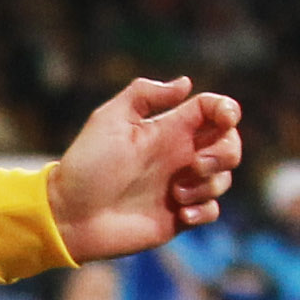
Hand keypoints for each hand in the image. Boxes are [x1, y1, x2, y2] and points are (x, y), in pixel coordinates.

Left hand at [47, 77, 243, 260]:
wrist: (69, 214)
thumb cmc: (86, 165)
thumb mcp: (109, 119)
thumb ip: (143, 94)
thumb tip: (186, 83)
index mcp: (169, 130)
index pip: (215, 112)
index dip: (228, 110)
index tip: (224, 118)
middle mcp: (179, 157)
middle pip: (230, 146)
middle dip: (226, 153)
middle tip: (195, 165)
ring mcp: (180, 187)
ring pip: (223, 179)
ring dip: (209, 185)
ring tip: (175, 193)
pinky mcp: (177, 216)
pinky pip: (212, 211)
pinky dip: (204, 210)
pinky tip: (179, 213)